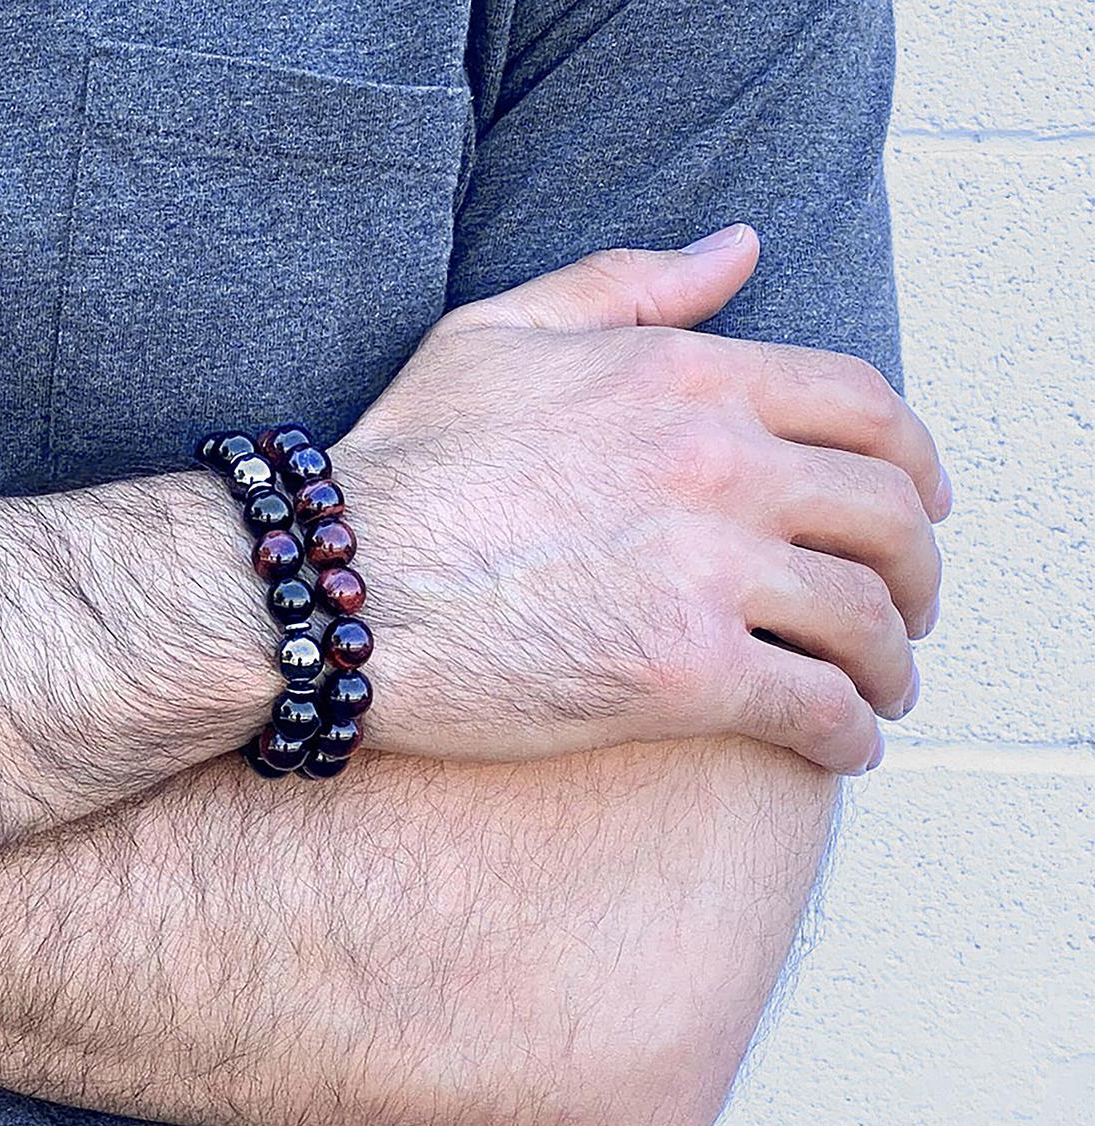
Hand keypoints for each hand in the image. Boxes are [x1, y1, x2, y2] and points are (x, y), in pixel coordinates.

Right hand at [335, 226, 948, 774]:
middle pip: (887, 516)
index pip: (865, 407)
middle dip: (920, 570)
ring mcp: (706, 572)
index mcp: (689, 378)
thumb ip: (632, 281)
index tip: (920, 506)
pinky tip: (845, 745)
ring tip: (882, 689)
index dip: (915, 462)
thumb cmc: (409, 460)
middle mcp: (719, 465)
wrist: (337, 584)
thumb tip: (741, 248)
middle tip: (909, 608)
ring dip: (893, 662)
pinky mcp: (681, 675)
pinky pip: (816, 708)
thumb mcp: (503, 329)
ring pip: (866, 619)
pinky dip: (850, 733)